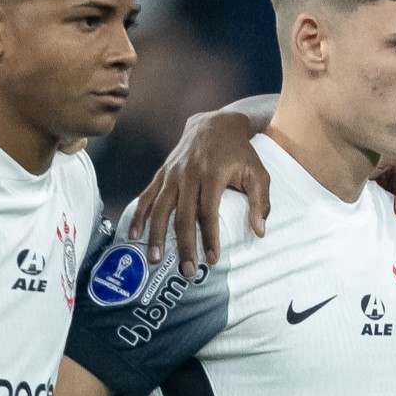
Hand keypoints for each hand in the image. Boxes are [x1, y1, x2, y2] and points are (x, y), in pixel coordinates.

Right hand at [131, 106, 270, 273]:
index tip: (212, 260)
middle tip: (187, 271)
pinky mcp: (162, 173)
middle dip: (184, 245)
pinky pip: (148, 196)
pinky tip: (133, 235)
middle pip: (183, 215)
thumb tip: (260, 231)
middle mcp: (188, 174)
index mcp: (212, 174)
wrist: (215, 124)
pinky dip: (140, 215)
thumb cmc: (240, 152)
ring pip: (161, 208)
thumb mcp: (258, 172)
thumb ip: (261, 202)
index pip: (208, 212)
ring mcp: (172, 173)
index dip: (210, 238)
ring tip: (155, 259)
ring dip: (156, 235)